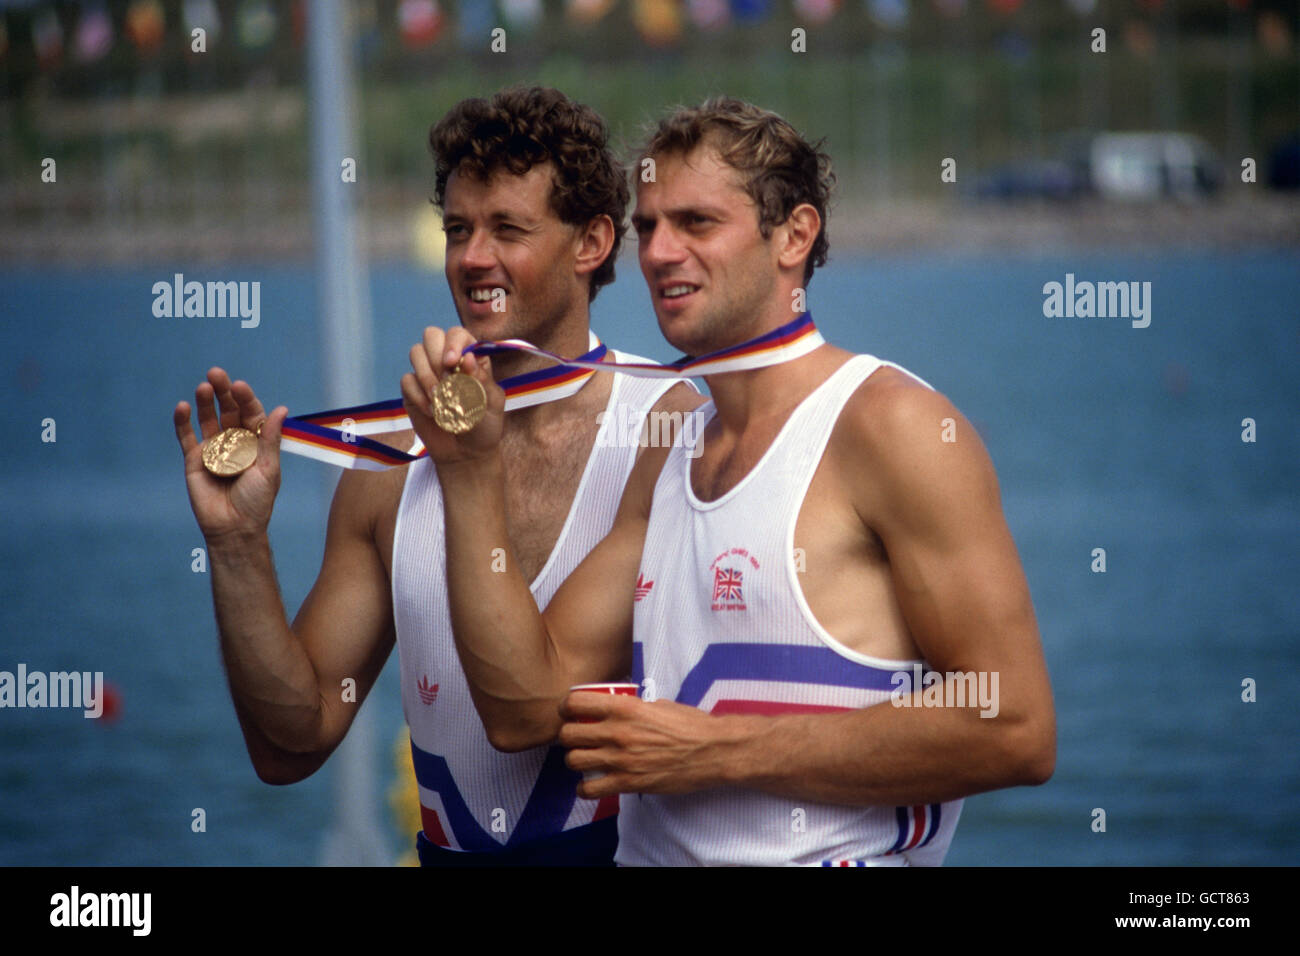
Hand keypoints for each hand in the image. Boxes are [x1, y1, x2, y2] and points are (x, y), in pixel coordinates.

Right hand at [173, 367, 288, 540]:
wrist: (234, 528)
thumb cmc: (257, 501)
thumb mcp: (269, 469)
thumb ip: (270, 439)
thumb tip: (281, 408)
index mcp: (256, 441)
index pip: (251, 413)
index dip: (245, 399)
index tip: (239, 386)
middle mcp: (235, 441)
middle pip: (228, 410)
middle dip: (223, 392)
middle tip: (216, 374)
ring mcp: (214, 448)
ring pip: (208, 419)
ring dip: (205, 402)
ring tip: (203, 386)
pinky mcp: (194, 459)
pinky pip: (186, 437)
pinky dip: (183, 422)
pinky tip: (182, 407)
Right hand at [399, 326, 504, 465]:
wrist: (466, 454)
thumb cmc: (485, 427)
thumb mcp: (491, 405)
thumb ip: (481, 381)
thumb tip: (468, 358)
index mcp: (471, 358)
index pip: (458, 334)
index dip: (453, 343)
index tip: (452, 362)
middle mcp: (447, 360)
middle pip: (432, 335)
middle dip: (436, 356)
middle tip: (445, 382)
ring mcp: (428, 373)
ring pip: (416, 353)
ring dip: (427, 376)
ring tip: (440, 402)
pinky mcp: (412, 390)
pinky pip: (407, 380)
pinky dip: (418, 396)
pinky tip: (432, 412)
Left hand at [557, 692, 737, 797]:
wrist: (712, 751)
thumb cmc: (690, 724)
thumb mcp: (659, 704)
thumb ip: (633, 706)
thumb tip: (618, 708)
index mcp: (624, 707)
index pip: (575, 702)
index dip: (566, 707)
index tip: (569, 711)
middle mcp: (617, 732)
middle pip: (567, 734)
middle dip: (568, 735)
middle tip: (577, 737)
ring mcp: (620, 760)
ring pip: (573, 761)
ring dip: (575, 759)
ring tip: (585, 759)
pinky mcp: (627, 783)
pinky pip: (589, 789)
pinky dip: (585, 788)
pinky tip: (593, 783)